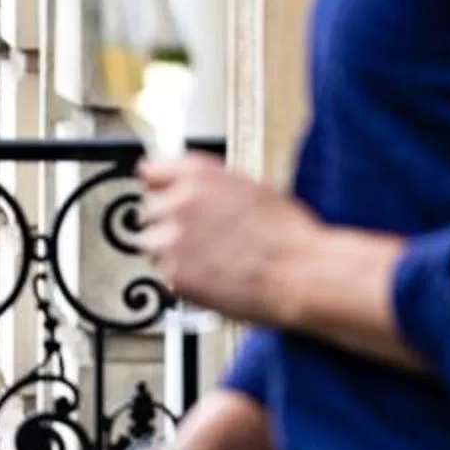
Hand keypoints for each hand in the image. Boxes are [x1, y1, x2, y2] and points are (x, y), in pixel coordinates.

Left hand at [139, 154, 320, 325]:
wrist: (301, 272)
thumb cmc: (287, 233)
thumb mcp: (249, 186)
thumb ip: (209, 185)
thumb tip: (191, 188)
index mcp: (197, 173)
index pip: (150, 172)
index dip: (158, 188)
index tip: (160, 196)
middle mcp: (179, 201)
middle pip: (148, 210)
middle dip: (167, 223)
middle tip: (195, 237)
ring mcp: (172, 238)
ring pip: (151, 244)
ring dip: (169, 251)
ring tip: (204, 259)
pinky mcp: (174, 273)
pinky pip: (163, 274)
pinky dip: (180, 277)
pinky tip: (209, 276)